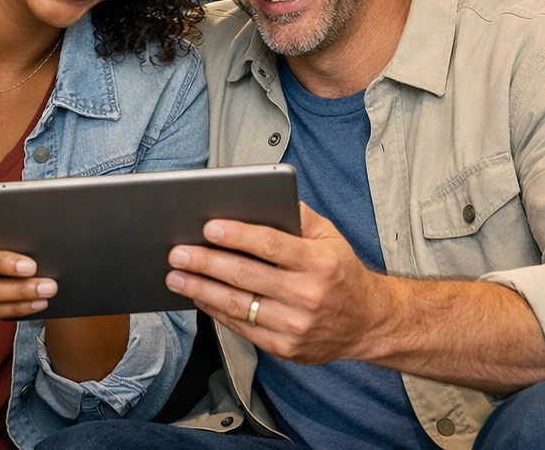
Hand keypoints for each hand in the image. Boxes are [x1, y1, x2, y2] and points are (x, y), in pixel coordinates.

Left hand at [165, 203, 393, 364]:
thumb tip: (265, 195)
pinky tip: (199, 297)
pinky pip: (242, 327)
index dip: (237, 235)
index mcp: (320, 263)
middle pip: (246, 276)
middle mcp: (308, 295)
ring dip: (201, 290)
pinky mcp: (285, 348)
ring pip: (237, 305)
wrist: (368, 322)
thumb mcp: (331, 237)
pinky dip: (216, 312)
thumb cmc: (342, 273)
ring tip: (176, 276)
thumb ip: (299, 215)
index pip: (271, 245)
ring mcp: (295, 326)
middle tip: (178, 252)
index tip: (209, 227)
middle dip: (206, 262)